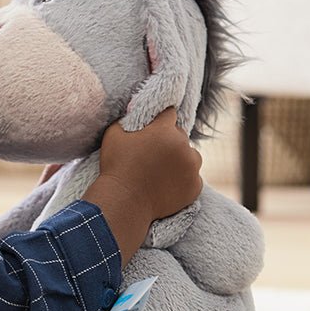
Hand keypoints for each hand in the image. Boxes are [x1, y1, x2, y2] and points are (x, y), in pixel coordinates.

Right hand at [83, 108, 202, 264]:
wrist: (124, 203)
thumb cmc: (116, 167)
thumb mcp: (114, 134)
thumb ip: (127, 118)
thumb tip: (135, 107)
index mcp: (165, 131)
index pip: (170, 114)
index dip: (161, 121)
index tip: (154, 128)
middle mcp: (183, 146)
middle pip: (181, 136)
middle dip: (170, 142)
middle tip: (154, 155)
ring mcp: (191, 168)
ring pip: (191, 156)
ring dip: (181, 160)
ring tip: (162, 172)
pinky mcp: (195, 187)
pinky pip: (193, 178)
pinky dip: (184, 180)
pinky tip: (167, 185)